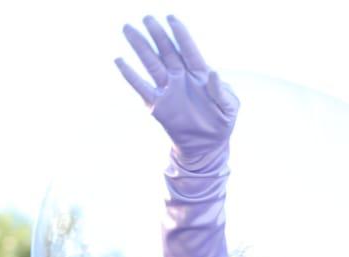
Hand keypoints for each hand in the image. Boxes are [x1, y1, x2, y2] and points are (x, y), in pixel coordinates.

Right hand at [116, 15, 238, 170]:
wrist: (207, 146)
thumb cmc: (222, 123)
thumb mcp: (229, 107)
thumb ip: (220, 90)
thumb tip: (214, 72)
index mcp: (200, 74)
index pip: (189, 49)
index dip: (180, 34)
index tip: (171, 19)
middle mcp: (181, 77)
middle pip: (167, 51)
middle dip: (157, 35)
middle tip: (147, 18)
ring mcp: (168, 89)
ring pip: (151, 63)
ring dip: (140, 47)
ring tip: (128, 29)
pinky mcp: (157, 104)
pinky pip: (141, 87)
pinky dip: (130, 75)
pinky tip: (120, 61)